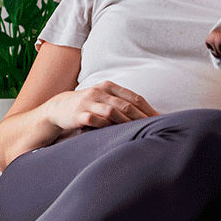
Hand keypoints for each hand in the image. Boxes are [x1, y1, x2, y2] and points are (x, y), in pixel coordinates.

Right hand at [44, 81, 158, 130]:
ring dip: (126, 122)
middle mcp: (99, 92)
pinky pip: (94, 120)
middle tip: (154, 129)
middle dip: (141, 118)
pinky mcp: (78, 114)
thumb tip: (148, 115)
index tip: (161, 120)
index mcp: (109, 87)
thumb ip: (122, 103)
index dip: (148, 109)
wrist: (59, 108)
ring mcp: (88, 103)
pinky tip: (113, 133)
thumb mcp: (104, 98)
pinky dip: (105, 126)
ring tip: (138, 132)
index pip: (134, 97)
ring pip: (111, 112)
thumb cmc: (88, 105)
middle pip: (125, 105)